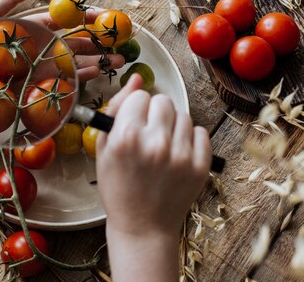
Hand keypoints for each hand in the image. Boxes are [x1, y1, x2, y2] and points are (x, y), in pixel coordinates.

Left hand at [0, 0, 124, 81]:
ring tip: (120, 61)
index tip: (105, 16)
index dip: (86, 16)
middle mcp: (41, 47)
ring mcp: (42, 68)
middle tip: (121, 41)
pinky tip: (99, 75)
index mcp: (32, 28)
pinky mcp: (39, 87)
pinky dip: (83, 78)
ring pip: (76, 61)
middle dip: (100, 41)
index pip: (65, 19)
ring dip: (99, 60)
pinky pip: (65, 82)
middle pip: (76, 41)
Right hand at [97, 74, 210, 237]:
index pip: (139, 97)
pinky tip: (177, 153)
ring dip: (172, 125)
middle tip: (149, 133)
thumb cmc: (118, 187)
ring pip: (183, 115)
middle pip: (163, 101)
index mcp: (126, 137)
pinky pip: (201, 133)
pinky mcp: (201, 166)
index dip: (134, 109)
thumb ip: (117, 109)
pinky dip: (190, 139)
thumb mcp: (104, 148)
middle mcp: (155, 143)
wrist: (142, 226)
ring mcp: (181, 155)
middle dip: (155, 113)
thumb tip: (136, 79)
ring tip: (163, 146)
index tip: (133, 123)